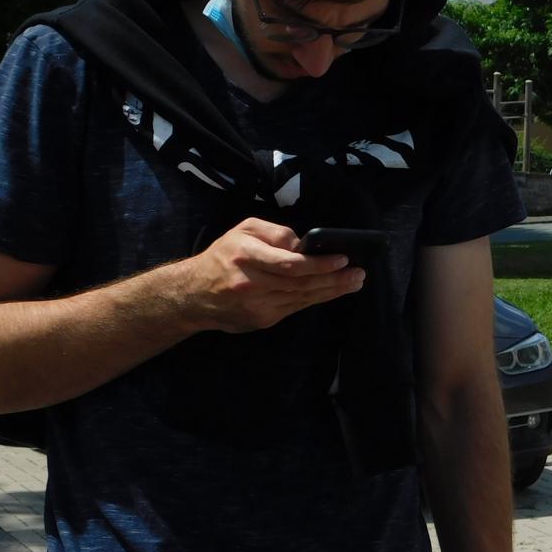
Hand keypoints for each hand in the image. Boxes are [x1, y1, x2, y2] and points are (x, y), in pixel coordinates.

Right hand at [174, 217, 364, 333]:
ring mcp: (256, 305)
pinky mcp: (262, 320)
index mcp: (245, 256)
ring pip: (302, 298)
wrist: (193, 295)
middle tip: (359, 273)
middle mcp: (250, 283)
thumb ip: (274, 233)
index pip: (288, 263)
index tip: (342, 258)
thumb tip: (302, 244)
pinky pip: (295, 308)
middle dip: (334, 278)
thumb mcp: (243, 231)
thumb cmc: (223, 256)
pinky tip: (332, 292)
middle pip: (300, 283)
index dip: (318, 263)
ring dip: (332, 291)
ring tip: (353, 282)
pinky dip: (316, 299)